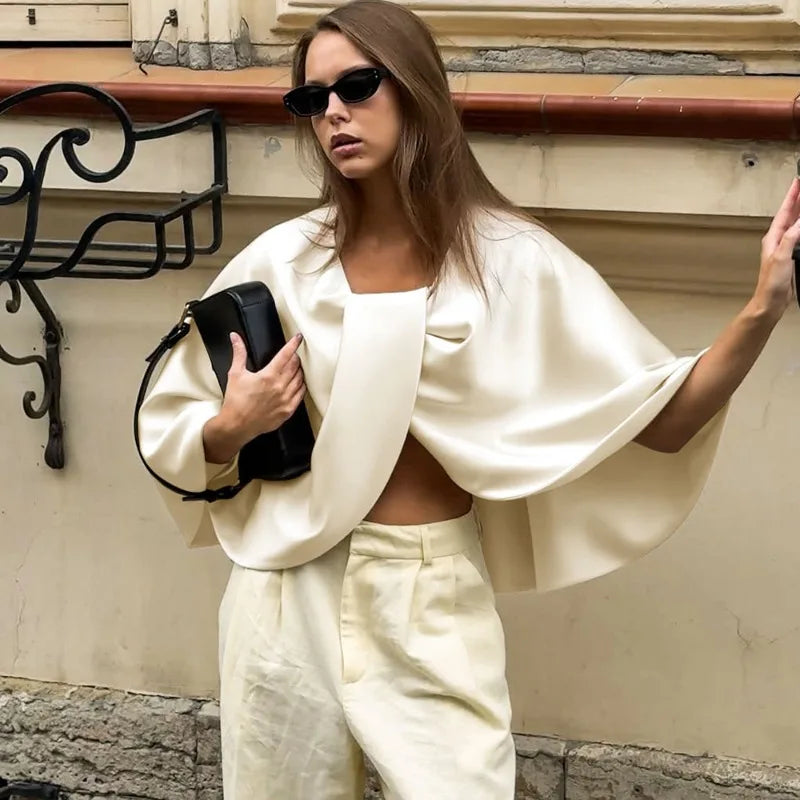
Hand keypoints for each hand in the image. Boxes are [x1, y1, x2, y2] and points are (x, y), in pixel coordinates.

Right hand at [222, 331, 306, 441]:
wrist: (236, 425)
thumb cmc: (235, 402)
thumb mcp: (235, 374)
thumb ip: (239, 353)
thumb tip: (235, 338)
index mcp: (268, 376)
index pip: (286, 355)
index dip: (293, 344)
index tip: (297, 338)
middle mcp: (279, 387)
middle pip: (295, 366)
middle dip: (295, 357)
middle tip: (293, 355)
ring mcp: (285, 400)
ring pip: (300, 380)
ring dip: (299, 372)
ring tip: (295, 368)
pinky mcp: (288, 411)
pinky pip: (300, 395)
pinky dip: (301, 387)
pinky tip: (298, 385)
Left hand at [755, 177, 799, 320]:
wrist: (770, 302)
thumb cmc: (771, 283)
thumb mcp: (781, 257)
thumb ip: (791, 237)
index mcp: (773, 238)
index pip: (784, 211)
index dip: (792, 196)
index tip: (798, 182)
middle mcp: (777, 241)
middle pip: (790, 215)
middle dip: (798, 200)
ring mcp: (783, 248)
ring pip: (795, 225)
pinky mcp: (790, 256)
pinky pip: (799, 236)